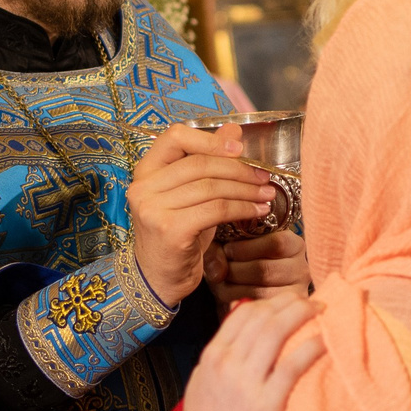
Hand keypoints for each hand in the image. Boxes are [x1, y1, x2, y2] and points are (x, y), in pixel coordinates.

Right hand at [126, 127, 275, 308]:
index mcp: (146, 171)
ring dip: (246, 190)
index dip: (210, 139)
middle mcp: (144, 187)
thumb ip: (208, 162)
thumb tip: (234, 131)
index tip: (239, 149)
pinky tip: (257, 212)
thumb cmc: (177, 234)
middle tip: (264, 176)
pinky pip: (216, 210)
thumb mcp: (192, 195)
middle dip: (239, 169)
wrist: (158, 279)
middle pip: (200, 164)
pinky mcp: (171, 230)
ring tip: (266, 194)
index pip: (175, 137)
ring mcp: (154, 209)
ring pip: (211, 188)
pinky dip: (242, 209)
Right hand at [162, 294, 325, 410]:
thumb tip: (244, 330)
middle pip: (263, 317)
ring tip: (321, 312)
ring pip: (277, 332)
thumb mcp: (203, 383)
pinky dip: (311, 346)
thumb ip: (222, 356)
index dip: (271, 302)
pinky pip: (293, 364)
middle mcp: (226, 363)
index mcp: (211, 356)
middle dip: (292, 303)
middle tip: (312, 301)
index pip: (244, 313)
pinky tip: (325, 341)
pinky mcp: (266, 403)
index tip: (290, 301)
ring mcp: (246, 382)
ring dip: (303, 315)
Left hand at [205, 228, 308, 306]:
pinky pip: (254, 309)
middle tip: (223, 268)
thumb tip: (217, 273)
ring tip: (224, 281)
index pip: (276, 243)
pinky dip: (235, 302)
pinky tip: (230, 295)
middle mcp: (301, 269)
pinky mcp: (281, 313)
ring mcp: (294, 294)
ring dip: (232, 287)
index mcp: (294, 244)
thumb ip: (218, 251)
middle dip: (234, 269)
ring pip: (258, 291)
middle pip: (264, 270)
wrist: (240, 286)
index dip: (245, 248)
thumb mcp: (228, 246)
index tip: (227, 249)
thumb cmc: (238, 259)